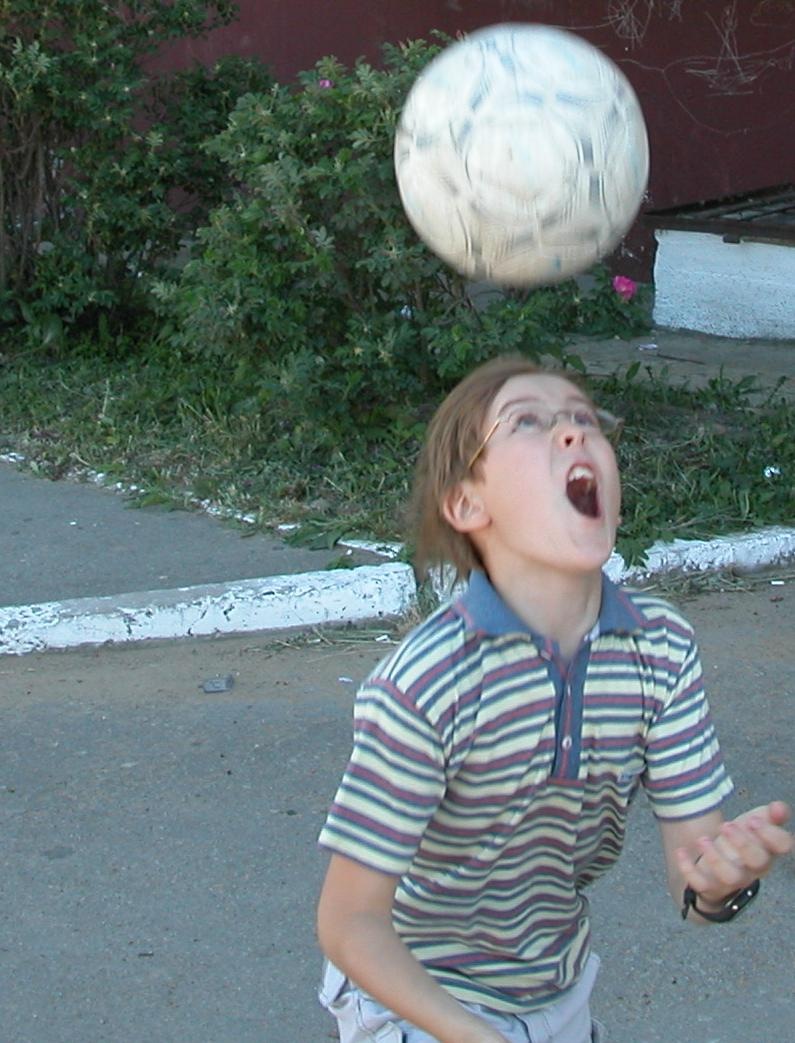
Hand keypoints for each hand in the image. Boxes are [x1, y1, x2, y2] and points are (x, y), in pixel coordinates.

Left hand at [675, 800, 792, 906]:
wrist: (716, 867)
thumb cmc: (740, 843)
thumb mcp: (753, 825)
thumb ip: (768, 815)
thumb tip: (779, 807)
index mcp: (767, 850)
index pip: (782, 846)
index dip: (771, 834)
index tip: (753, 820)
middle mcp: (753, 868)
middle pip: (758, 862)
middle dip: (743, 843)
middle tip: (726, 826)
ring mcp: (732, 880)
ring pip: (731, 876)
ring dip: (716, 857)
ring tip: (702, 839)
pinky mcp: (710, 887)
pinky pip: (701, 884)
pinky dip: (689, 869)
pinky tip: (681, 852)